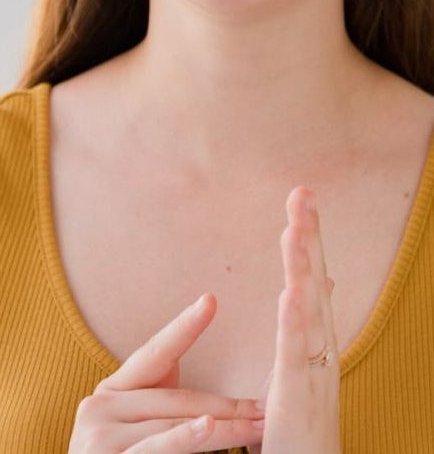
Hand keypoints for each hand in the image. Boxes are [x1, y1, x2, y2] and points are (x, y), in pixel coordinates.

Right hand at [68, 293, 265, 452]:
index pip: (156, 351)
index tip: (210, 300)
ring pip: (174, 423)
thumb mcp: (142, 425)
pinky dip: (183, 437)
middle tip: (266, 406)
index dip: (184, 326)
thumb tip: (211, 406)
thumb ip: (162, 404)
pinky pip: (154, 447)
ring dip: (224, 427)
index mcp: (114, 388)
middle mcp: (100, 404)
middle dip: (226, 404)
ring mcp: (99, 434)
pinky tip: (207, 425)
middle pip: (177, 398)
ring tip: (259, 423)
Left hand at [257, 186, 341, 453]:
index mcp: (313, 334)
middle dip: (308, 235)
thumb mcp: (305, 360)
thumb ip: (308, 322)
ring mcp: (312, 368)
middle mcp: (319, 344)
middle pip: (313, 279)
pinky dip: (295, 322)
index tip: (301, 201)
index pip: (311, 275)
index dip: (308, 238)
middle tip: (302, 192)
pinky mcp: (297, 396)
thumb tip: (315, 287)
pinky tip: (292, 293)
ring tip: (295, 228)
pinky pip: (296, 354)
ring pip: (307, 308)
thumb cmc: (303, 418)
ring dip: (302, 266)